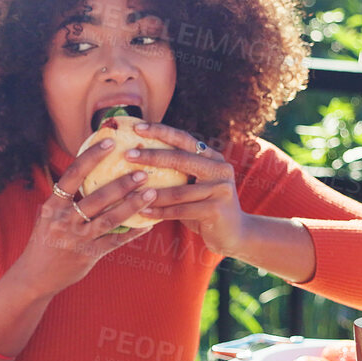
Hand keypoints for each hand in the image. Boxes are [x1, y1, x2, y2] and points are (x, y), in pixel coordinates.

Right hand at [10, 137, 154, 299]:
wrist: (34, 276)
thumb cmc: (44, 240)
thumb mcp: (47, 215)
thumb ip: (65, 197)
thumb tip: (87, 169)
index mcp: (53, 206)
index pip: (73, 175)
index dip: (92, 157)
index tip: (110, 142)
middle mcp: (64, 221)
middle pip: (97, 198)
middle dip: (122, 184)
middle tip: (143, 172)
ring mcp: (78, 239)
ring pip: (110, 219)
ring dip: (133, 205)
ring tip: (152, 193)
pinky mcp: (89, 255)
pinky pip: (116, 241)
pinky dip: (133, 232)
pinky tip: (149, 223)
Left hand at [122, 122, 247, 253]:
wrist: (234, 232)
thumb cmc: (204, 206)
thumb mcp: (194, 184)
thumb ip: (177, 171)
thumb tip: (138, 155)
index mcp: (212, 157)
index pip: (184, 139)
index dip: (161, 131)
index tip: (137, 127)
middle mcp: (219, 169)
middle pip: (181, 159)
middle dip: (152, 155)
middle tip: (127, 154)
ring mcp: (220, 189)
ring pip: (178, 190)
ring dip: (150, 192)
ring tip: (127, 191)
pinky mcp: (217, 210)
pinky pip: (181, 210)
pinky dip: (160, 212)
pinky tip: (143, 212)